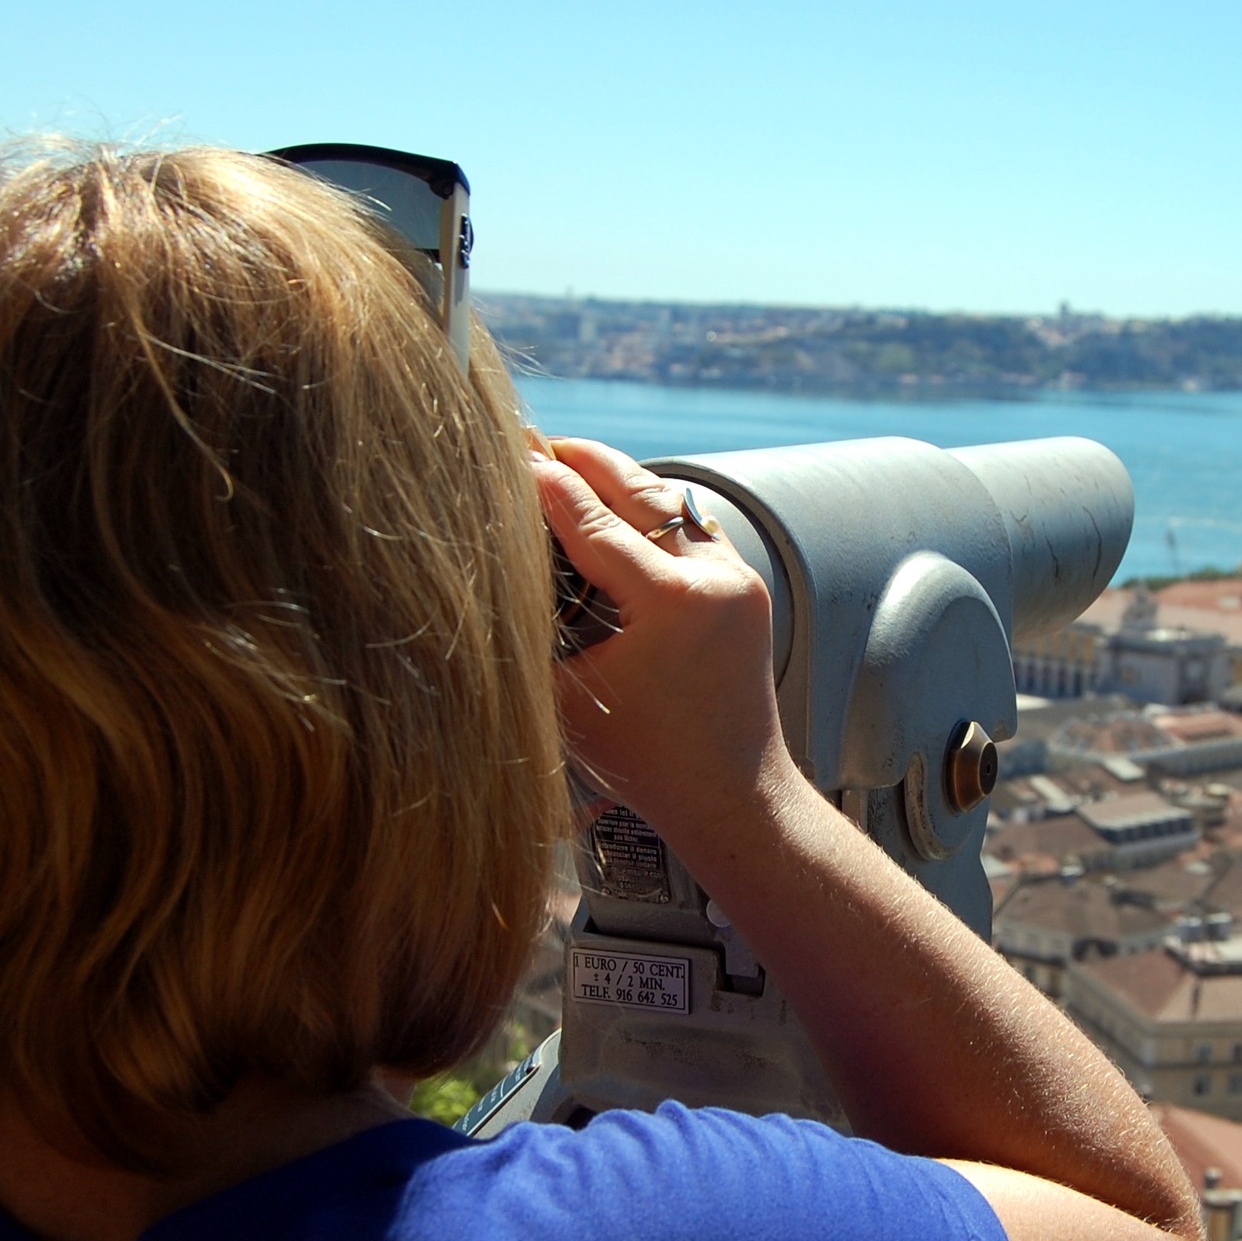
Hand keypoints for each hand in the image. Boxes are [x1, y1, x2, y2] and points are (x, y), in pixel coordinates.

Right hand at [534, 439, 798, 850]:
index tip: (507, 456)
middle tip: (538, 443)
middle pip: (639, 491)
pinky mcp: (747, 590)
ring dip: (622, 480)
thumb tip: (494, 571)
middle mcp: (714, 578)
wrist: (733, 798)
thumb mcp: (569, 696)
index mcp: (672, 602)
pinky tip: (618, 507)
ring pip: (672, 503)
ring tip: (572, 465)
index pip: (592, 522)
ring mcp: (738, 580)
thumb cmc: (649, 764)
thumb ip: (534, 627)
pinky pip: (693, 529)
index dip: (544, 486)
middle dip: (586, 462)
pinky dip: (653, 512)